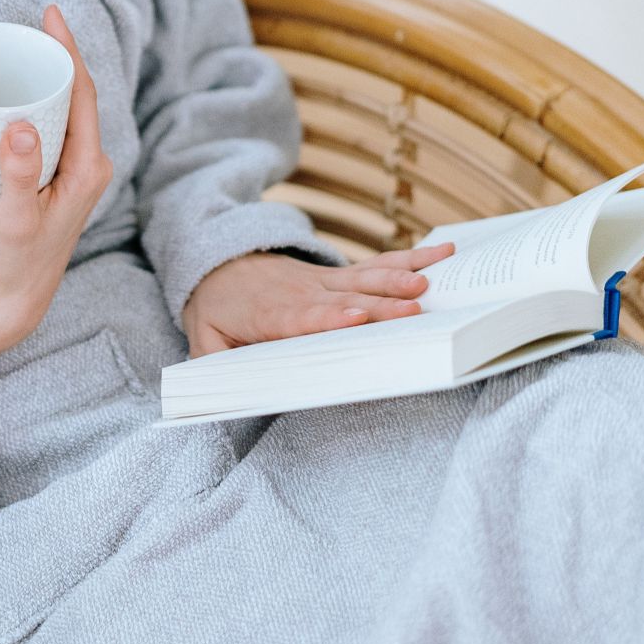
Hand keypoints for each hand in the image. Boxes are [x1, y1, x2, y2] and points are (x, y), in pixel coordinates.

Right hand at [0, 3, 113, 388]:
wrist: (13, 303)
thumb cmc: (18, 265)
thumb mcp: (14, 219)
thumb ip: (19, 173)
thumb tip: (21, 126)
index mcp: (88, 167)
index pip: (83, 93)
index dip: (68, 50)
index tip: (51, 15)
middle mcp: (84, 165)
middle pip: (70, 97)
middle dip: (46, 61)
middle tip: (21, 32)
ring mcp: (66, 174)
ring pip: (48, 115)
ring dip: (21, 93)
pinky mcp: (46, 182)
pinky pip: (29, 140)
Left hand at [179, 242, 457, 358]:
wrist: (219, 265)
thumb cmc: (216, 310)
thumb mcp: (204, 338)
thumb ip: (213, 363)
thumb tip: (222, 389)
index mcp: (272, 313)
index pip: (303, 317)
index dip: (330, 317)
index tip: (356, 316)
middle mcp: (304, 294)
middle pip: (346, 301)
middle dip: (380, 305)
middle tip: (414, 310)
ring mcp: (325, 281)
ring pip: (365, 279)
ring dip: (396, 281)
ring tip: (427, 284)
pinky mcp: (339, 275)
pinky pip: (376, 266)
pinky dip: (408, 258)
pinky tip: (440, 254)